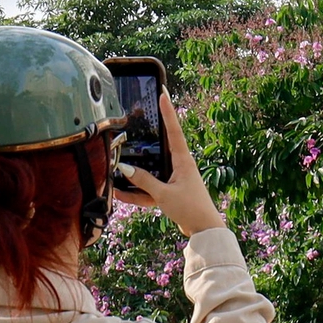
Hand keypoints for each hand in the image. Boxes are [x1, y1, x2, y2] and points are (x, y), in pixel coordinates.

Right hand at [113, 91, 224, 237]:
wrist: (204, 229)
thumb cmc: (190, 208)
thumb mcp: (164, 194)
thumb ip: (144, 181)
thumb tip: (124, 168)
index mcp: (183, 161)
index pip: (173, 130)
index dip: (167, 111)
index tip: (163, 93)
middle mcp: (179, 166)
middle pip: (160, 146)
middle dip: (149, 133)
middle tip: (139, 114)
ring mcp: (175, 179)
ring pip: (151, 170)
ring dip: (136, 170)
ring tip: (117, 161)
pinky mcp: (170, 192)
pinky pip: (150, 188)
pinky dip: (137, 192)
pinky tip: (120, 193)